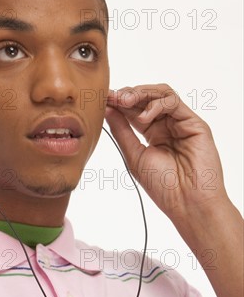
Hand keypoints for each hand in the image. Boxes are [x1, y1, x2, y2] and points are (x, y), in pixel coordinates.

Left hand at [105, 84, 227, 219]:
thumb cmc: (163, 186)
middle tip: (112, 97)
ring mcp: (181, 123)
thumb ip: (122, 131)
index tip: (102, 99)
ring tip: (125, 102)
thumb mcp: (134, 155)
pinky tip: (145, 118)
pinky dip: (156, 104)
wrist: (186, 202)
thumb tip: (107, 109)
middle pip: (147, 98)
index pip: (134, 110)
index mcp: (152, 134)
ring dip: (140, 93)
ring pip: (161, 94)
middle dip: (127, 94)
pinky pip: (174, 103)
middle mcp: (167, 125)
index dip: (118, 103)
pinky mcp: (194, 123)